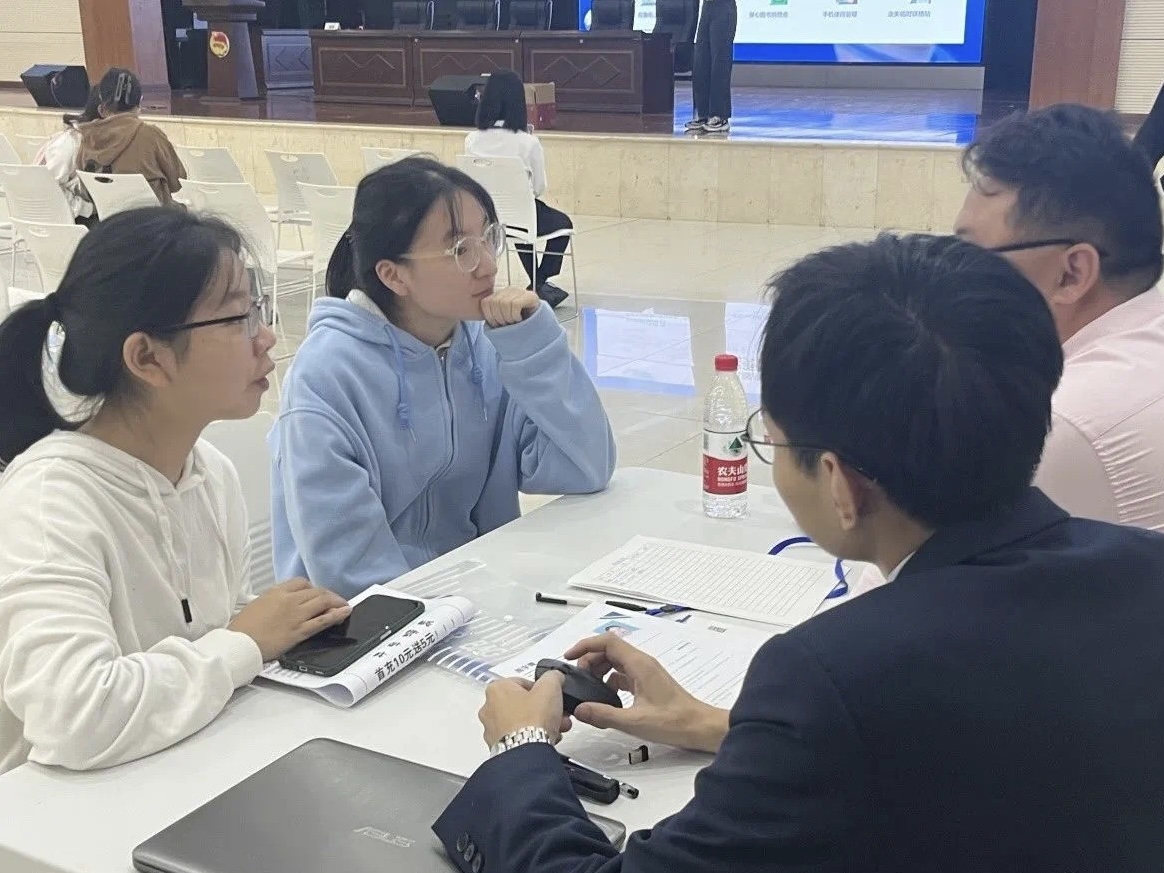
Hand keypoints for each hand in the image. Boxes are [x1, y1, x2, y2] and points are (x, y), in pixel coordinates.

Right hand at [227, 578, 351, 661]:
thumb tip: (280, 603)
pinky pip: (322, 621)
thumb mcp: (256, 605)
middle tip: (334, 600)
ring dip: (336, 602)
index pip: (301, 582)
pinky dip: (336, 615)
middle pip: (316, 591)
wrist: (239, 643)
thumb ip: (272, 601)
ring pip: (323, 602)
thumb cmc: (243, 628)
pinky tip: (344, 612)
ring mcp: (295, 615)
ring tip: (344, 605)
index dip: (312, 587)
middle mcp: (288, 600)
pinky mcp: (299, 631)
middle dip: (328, 595)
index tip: (316, 593)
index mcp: (276, 592)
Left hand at [479, 672, 572, 747]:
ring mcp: (492, 729)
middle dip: (543, 708)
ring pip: (521, 722)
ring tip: (556, 728)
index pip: (522, 682)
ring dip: (539, 723)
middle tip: (556, 713)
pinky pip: (518, 737)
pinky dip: (531, 737)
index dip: (541, 689)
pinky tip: (546, 739)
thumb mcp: (550, 686)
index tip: (550, 696)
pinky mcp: (498, 746)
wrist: (527, 752)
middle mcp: (489, 708)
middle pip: (522, 703)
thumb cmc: (532, 720)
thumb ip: (553, 676)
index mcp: (497, 688)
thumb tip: (555, 677)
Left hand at [480, 286, 539, 326]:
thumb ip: (492, 313)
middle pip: (494, 303)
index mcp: (500, 295)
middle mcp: (509, 290)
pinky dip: (516, 315)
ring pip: (504, 303)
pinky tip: (521, 319)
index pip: (485, 303)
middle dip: (500, 318)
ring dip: (509, 318)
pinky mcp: (530, 296)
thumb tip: (484, 315)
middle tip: (508, 324)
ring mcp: (520, 292)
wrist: (538, 330)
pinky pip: (515, 304)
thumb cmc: (520, 326)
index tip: (498, 325)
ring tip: (515, 322)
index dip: (490, 317)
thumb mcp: (501, 320)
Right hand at [564, 633, 729, 753]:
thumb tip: (580, 710)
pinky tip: (606, 699)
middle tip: (579, 680)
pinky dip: (610, 682)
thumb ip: (604, 714)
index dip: (585, 645)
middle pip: (609, 650)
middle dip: (589, 661)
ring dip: (599, 671)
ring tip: (589, 690)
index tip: (570, 656)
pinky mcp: (647, 683)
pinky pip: (623, 675)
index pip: (607, 641)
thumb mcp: (634, 721)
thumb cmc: (675, 722)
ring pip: (615, 662)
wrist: (699, 727)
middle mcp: (642, 663)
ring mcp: (645, 672)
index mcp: (639, 664)